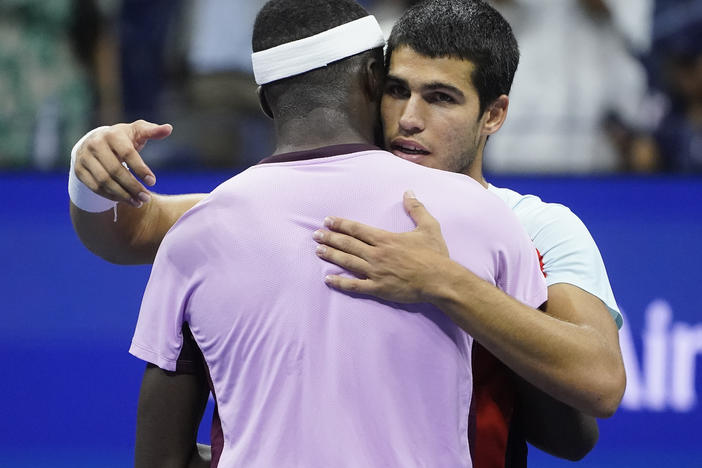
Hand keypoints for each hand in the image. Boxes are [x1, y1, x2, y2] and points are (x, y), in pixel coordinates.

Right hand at [73, 120, 171, 206]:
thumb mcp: (137, 131)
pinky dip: (111, 196)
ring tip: (139, 202)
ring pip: (104, 181)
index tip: (153, 182)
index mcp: (112, 134)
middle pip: (115, 170)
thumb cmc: (123, 138)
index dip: (140, 169)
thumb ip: (152, 131)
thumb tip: (169, 128)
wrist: (95, 142)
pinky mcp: (79, 170)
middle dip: (133, 186)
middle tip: (147, 198)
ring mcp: (84, 158)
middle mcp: (95, 144)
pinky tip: (126, 200)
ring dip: (123, 195)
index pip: (128, 153)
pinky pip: (95, 188)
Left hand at [313, 191, 450, 302]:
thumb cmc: (435, 254)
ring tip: (318, 250)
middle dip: (330, 238)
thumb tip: (409, 192)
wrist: (440, 280)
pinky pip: (355, 286)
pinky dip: (340, 282)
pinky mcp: (378, 288)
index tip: (328, 220)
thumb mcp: (429, 227)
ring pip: (348, 262)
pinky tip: (328, 279)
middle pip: (348, 244)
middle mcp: (376, 254)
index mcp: (385, 239)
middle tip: (316, 235)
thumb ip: (416, 209)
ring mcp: (375, 272)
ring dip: (331, 255)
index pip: (357, 229)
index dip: (341, 224)